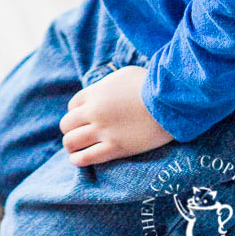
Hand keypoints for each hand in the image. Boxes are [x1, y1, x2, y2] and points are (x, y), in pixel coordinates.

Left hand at [59, 65, 173, 166]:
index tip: (82, 119)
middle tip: (77, 134)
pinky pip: (87, 157)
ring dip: (71, 146)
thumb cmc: (149, 85)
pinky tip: (78, 160)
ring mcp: (103, 130)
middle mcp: (94, 111)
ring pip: (72, 142)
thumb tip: (104, 92)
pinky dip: (78, 160)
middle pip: (67, 124)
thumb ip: (108, 85)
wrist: (167, 102)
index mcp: (94, 93)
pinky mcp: (115, 148)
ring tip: (74, 149)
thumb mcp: (122, 75)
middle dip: (69, 130)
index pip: (71, 106)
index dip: (74, 113)